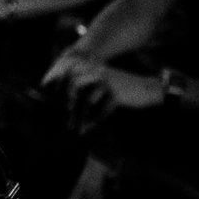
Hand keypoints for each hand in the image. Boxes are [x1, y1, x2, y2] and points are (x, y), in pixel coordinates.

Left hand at [42, 51, 161, 135]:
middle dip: (66, 105)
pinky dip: (95, 122)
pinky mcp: (116, 95)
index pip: (69, 76)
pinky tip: (89, 131)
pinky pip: (101, 110)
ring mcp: (107, 83)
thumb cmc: (122, 90)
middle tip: (64, 120)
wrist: (148, 89)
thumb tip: (65, 101)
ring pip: (87, 101)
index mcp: (92, 68)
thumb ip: (86, 87)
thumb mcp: (102, 83)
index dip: (58, 89)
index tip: (51, 104)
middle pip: (75, 88)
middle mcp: (97, 73)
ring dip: (80, 117)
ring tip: (76, 129)